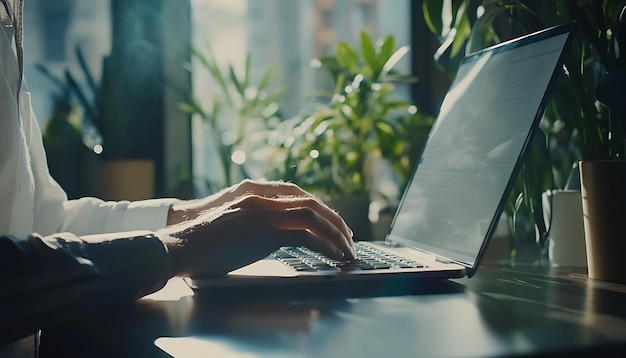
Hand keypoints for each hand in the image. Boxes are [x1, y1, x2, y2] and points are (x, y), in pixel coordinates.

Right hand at [158, 188, 355, 277]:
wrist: (181, 243)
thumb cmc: (201, 241)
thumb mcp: (233, 224)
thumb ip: (256, 223)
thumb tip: (275, 237)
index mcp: (256, 194)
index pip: (298, 195)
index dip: (319, 209)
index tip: (332, 223)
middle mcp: (263, 199)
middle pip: (311, 203)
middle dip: (334, 220)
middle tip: (348, 237)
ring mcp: (265, 213)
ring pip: (313, 216)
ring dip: (335, 233)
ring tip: (347, 250)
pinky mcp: (265, 231)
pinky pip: (306, 236)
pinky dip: (325, 245)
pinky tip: (334, 256)